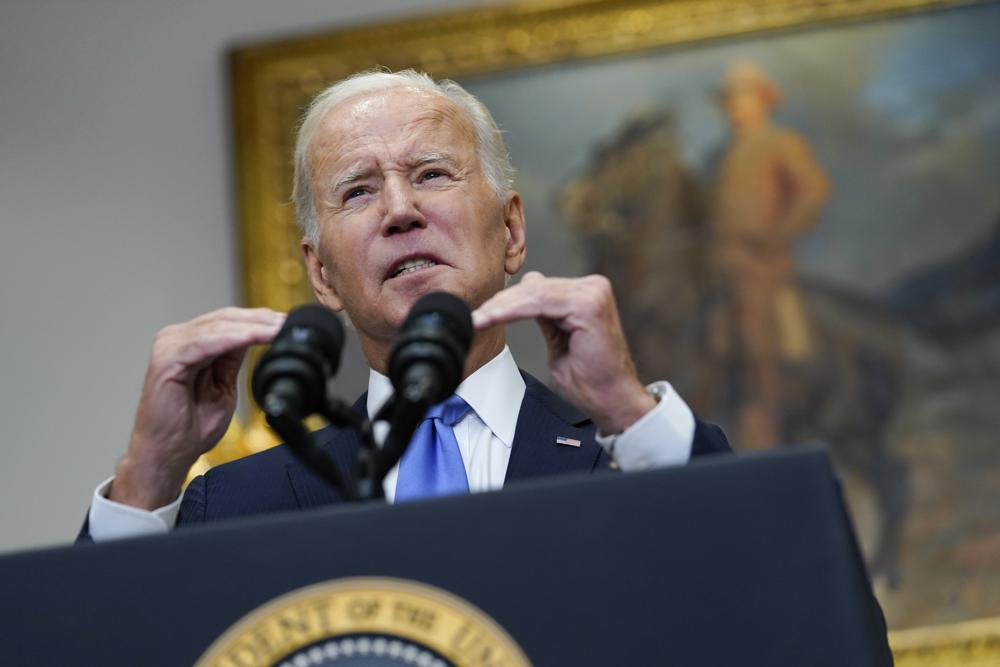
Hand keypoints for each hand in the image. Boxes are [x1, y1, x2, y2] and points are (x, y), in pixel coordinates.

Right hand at [110, 307, 284, 508]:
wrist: (167, 454)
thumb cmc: (190, 426)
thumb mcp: (223, 385)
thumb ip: (232, 360)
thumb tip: (254, 336)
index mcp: (189, 343)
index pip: (228, 321)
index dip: (260, 320)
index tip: (289, 323)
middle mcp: (176, 338)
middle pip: (225, 318)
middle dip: (261, 319)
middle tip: (290, 322)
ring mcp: (169, 346)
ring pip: (218, 326)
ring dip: (252, 327)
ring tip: (279, 328)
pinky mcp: (167, 359)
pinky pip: (205, 343)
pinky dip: (232, 338)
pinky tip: (253, 337)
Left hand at [473, 272, 654, 434]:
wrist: (613, 401)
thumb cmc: (590, 380)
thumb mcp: (559, 340)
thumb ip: (546, 317)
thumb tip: (526, 294)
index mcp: (586, 294)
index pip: (537, 288)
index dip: (506, 301)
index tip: (480, 315)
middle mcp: (592, 287)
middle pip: (534, 287)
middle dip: (500, 303)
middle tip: (474, 317)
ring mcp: (592, 293)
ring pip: (533, 292)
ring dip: (502, 307)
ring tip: (479, 320)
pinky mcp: (588, 304)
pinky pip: (540, 302)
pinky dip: (513, 311)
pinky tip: (493, 318)